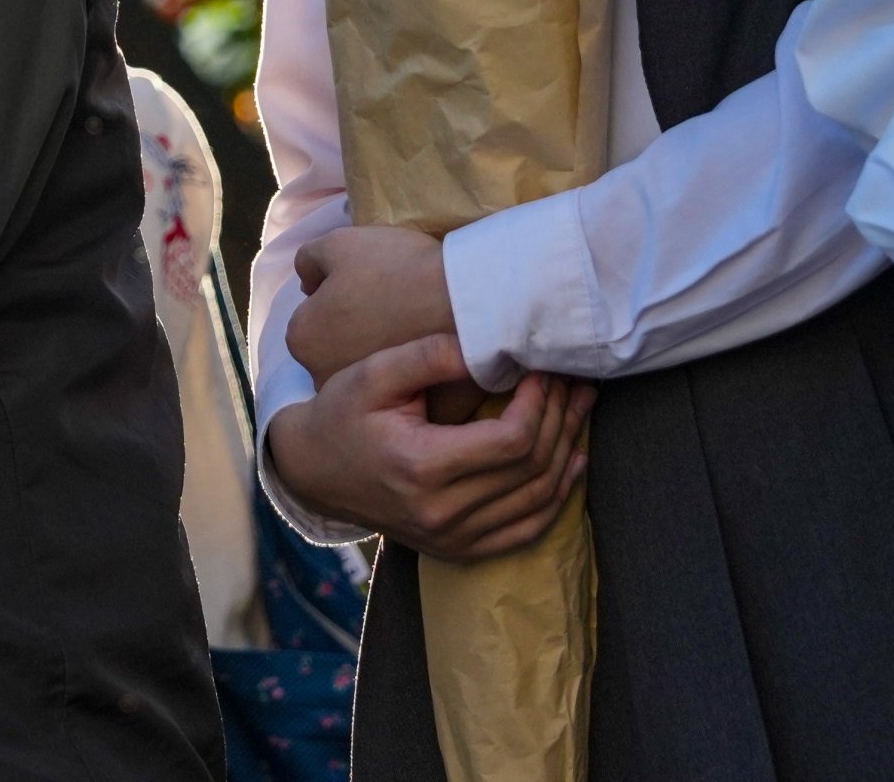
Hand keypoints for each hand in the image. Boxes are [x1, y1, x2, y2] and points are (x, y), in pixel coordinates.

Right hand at [263, 334, 592, 558]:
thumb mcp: (375, 373)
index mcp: (422, 468)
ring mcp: (452, 539)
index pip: (512, 442)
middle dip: (560, 417)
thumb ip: (431, 356)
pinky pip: (524, 531)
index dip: (540, 402)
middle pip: (532, 469)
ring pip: (537, 500)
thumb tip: (492, 344)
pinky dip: (556, 497)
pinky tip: (573, 462)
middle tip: (570, 378)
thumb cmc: (343, 413)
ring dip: (568, 450)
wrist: (313, 471)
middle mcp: (442, 513)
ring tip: (580, 406)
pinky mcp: (458, 549)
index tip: (542, 368)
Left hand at [287, 225, 459, 388]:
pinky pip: (393, 377)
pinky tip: (419, 340)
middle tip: (387, 301)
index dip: (340, 293)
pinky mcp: (391, 401)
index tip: (369, 283)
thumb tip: (309, 281)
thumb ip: (310, 259)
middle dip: (353, 324)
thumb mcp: (340, 243)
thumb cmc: (396, 270)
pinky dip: (401, 362)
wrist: (460, 299)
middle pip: (334, 341)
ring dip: (376, 345)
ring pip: (362, 360)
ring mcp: (360, 393)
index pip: (313, 312)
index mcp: (303, 338)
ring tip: (407, 320)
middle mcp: (320, 374)